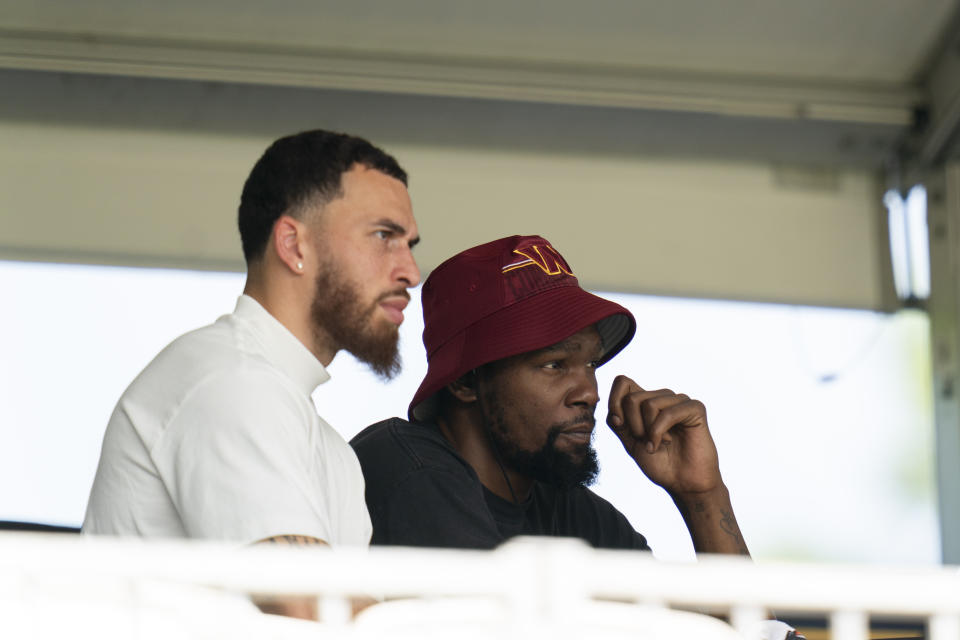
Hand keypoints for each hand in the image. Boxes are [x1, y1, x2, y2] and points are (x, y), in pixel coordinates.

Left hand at [606, 375, 721, 496]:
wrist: (683, 483)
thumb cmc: (660, 463)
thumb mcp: (631, 442)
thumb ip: (619, 424)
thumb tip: (614, 413)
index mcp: (646, 401)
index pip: (622, 382)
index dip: (614, 401)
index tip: (619, 424)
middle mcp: (662, 397)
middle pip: (632, 397)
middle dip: (633, 425)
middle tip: (645, 441)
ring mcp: (679, 401)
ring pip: (648, 404)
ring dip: (648, 431)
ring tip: (658, 443)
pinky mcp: (695, 408)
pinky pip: (667, 413)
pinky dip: (660, 432)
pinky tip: (667, 442)